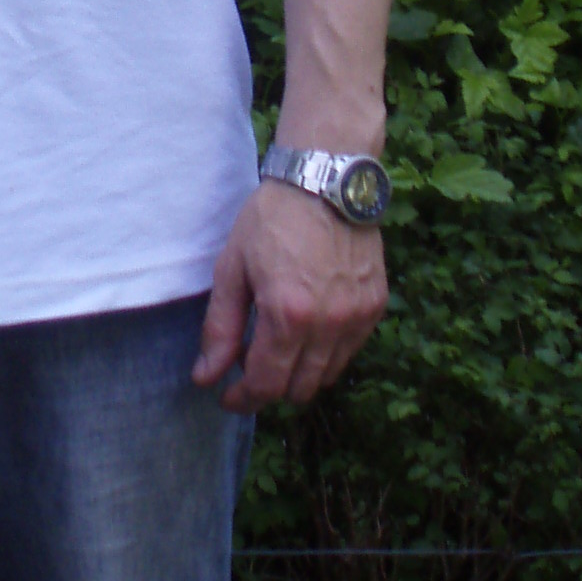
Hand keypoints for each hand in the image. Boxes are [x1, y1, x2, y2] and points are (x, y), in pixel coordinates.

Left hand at [192, 182, 387, 411]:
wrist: (324, 181)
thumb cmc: (272, 220)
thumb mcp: (232, 268)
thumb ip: (221, 328)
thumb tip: (206, 377)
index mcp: (287, 315)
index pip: (267, 385)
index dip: (244, 399)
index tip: (228, 396)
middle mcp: (328, 324)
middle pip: (299, 390)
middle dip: (269, 389)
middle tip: (248, 371)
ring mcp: (357, 318)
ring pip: (326, 376)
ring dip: (298, 375)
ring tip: (276, 350)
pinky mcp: (375, 307)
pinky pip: (348, 352)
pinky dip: (325, 354)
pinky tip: (306, 331)